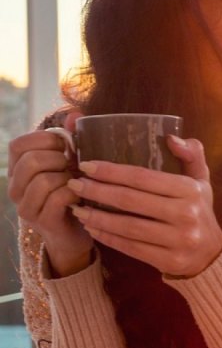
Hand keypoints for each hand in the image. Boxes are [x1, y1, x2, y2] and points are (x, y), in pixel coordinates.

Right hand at [7, 111, 93, 276]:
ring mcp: (27, 207)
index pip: (18, 144)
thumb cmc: (74, 192)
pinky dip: (75, 192)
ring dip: (67, 178)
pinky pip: (58, 197)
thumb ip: (71, 138)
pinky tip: (80, 195)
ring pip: (44, 180)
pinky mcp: (43, 222)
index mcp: (18, 170)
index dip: (45, 140)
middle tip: (73, 167)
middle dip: (60, 159)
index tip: (65, 147)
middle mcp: (16, 189)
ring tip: (76, 182)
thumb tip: (75, 115)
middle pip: (31, 161)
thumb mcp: (71, 163)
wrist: (77, 232)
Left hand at [68, 135, 221, 276]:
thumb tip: (170, 137)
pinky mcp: (169, 260)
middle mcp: (186, 214)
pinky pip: (131, 247)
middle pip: (131, 200)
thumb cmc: (199, 210)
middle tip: (74, 184)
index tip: (87, 166)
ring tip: (77, 209)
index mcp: (191, 189)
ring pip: (128, 226)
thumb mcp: (201, 180)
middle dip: (97, 191)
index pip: (143, 177)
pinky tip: (93, 228)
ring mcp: (178, 239)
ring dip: (97, 217)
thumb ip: (191, 154)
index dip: (112, 171)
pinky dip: (108, 237)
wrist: (211, 254)